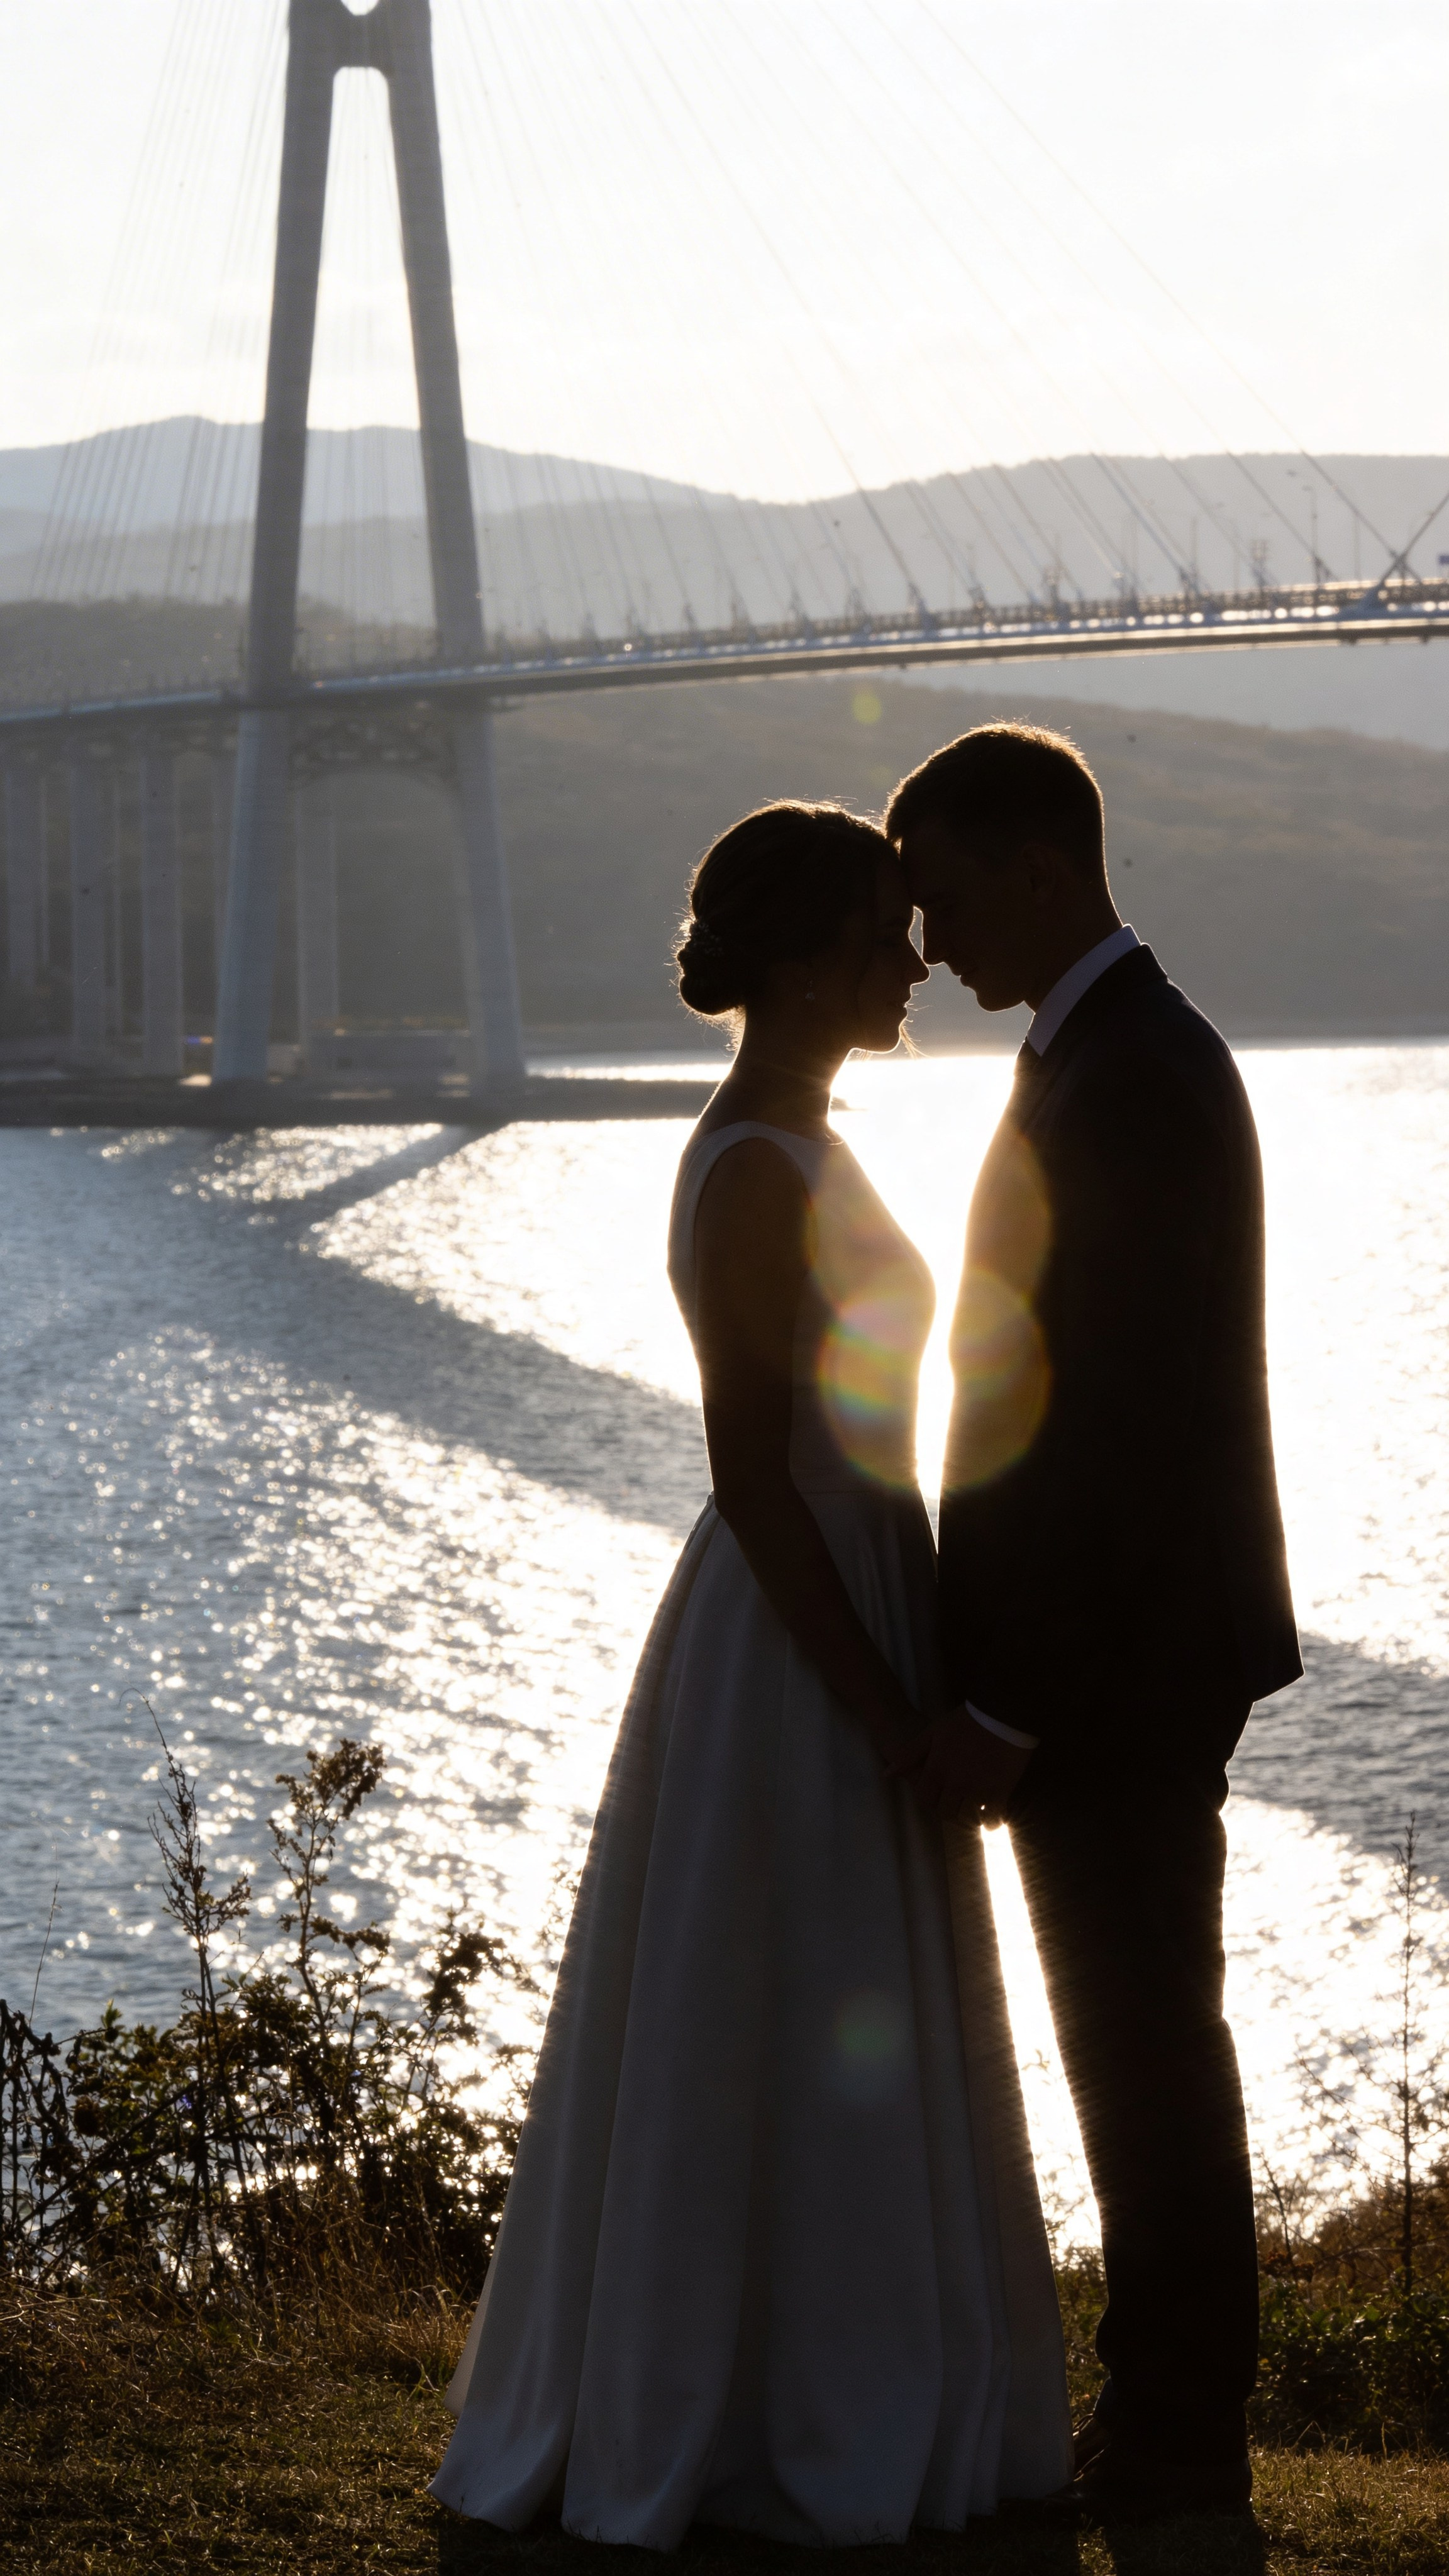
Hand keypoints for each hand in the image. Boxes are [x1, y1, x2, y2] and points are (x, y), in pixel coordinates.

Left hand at [890, 1705, 1031, 1823]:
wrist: (1001, 1714)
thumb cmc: (965, 1720)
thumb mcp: (932, 1731)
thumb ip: (910, 1754)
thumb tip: (886, 1775)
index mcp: (937, 1770)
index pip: (925, 1800)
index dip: (929, 1802)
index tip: (936, 1799)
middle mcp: (955, 1783)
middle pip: (946, 1812)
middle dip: (949, 1811)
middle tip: (956, 1806)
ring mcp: (978, 1788)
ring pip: (969, 1817)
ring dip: (970, 1817)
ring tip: (975, 1811)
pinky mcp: (1000, 1790)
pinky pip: (994, 1815)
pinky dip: (992, 1817)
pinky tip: (992, 1813)